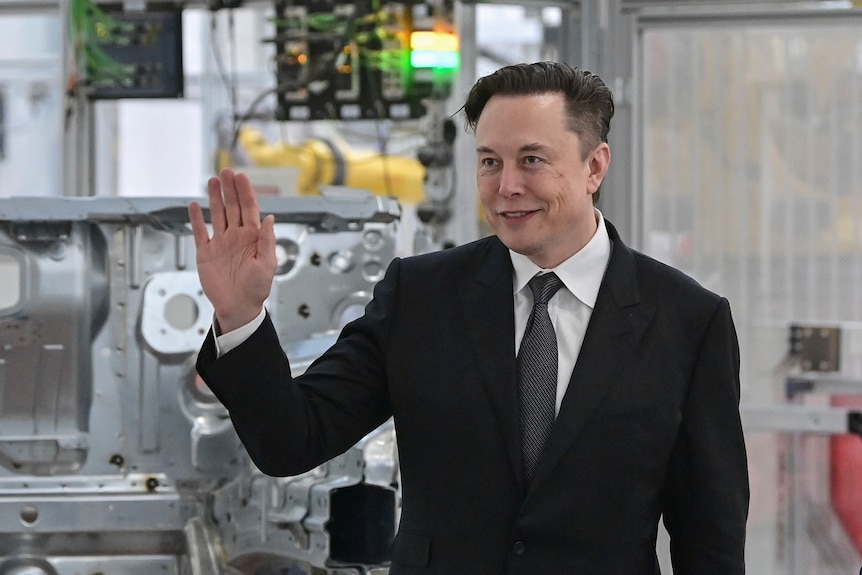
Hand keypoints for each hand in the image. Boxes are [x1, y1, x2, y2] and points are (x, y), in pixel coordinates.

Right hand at [189, 168, 276, 333]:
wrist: (238, 307)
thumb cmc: (256, 289)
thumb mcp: (267, 264)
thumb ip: (267, 240)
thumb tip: (270, 218)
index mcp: (253, 238)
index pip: (249, 209)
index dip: (245, 192)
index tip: (241, 177)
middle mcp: (237, 236)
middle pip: (232, 207)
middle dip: (230, 189)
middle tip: (226, 171)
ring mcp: (221, 243)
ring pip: (217, 214)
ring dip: (215, 198)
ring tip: (213, 181)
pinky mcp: (206, 253)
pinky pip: (200, 232)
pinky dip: (196, 219)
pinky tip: (194, 205)